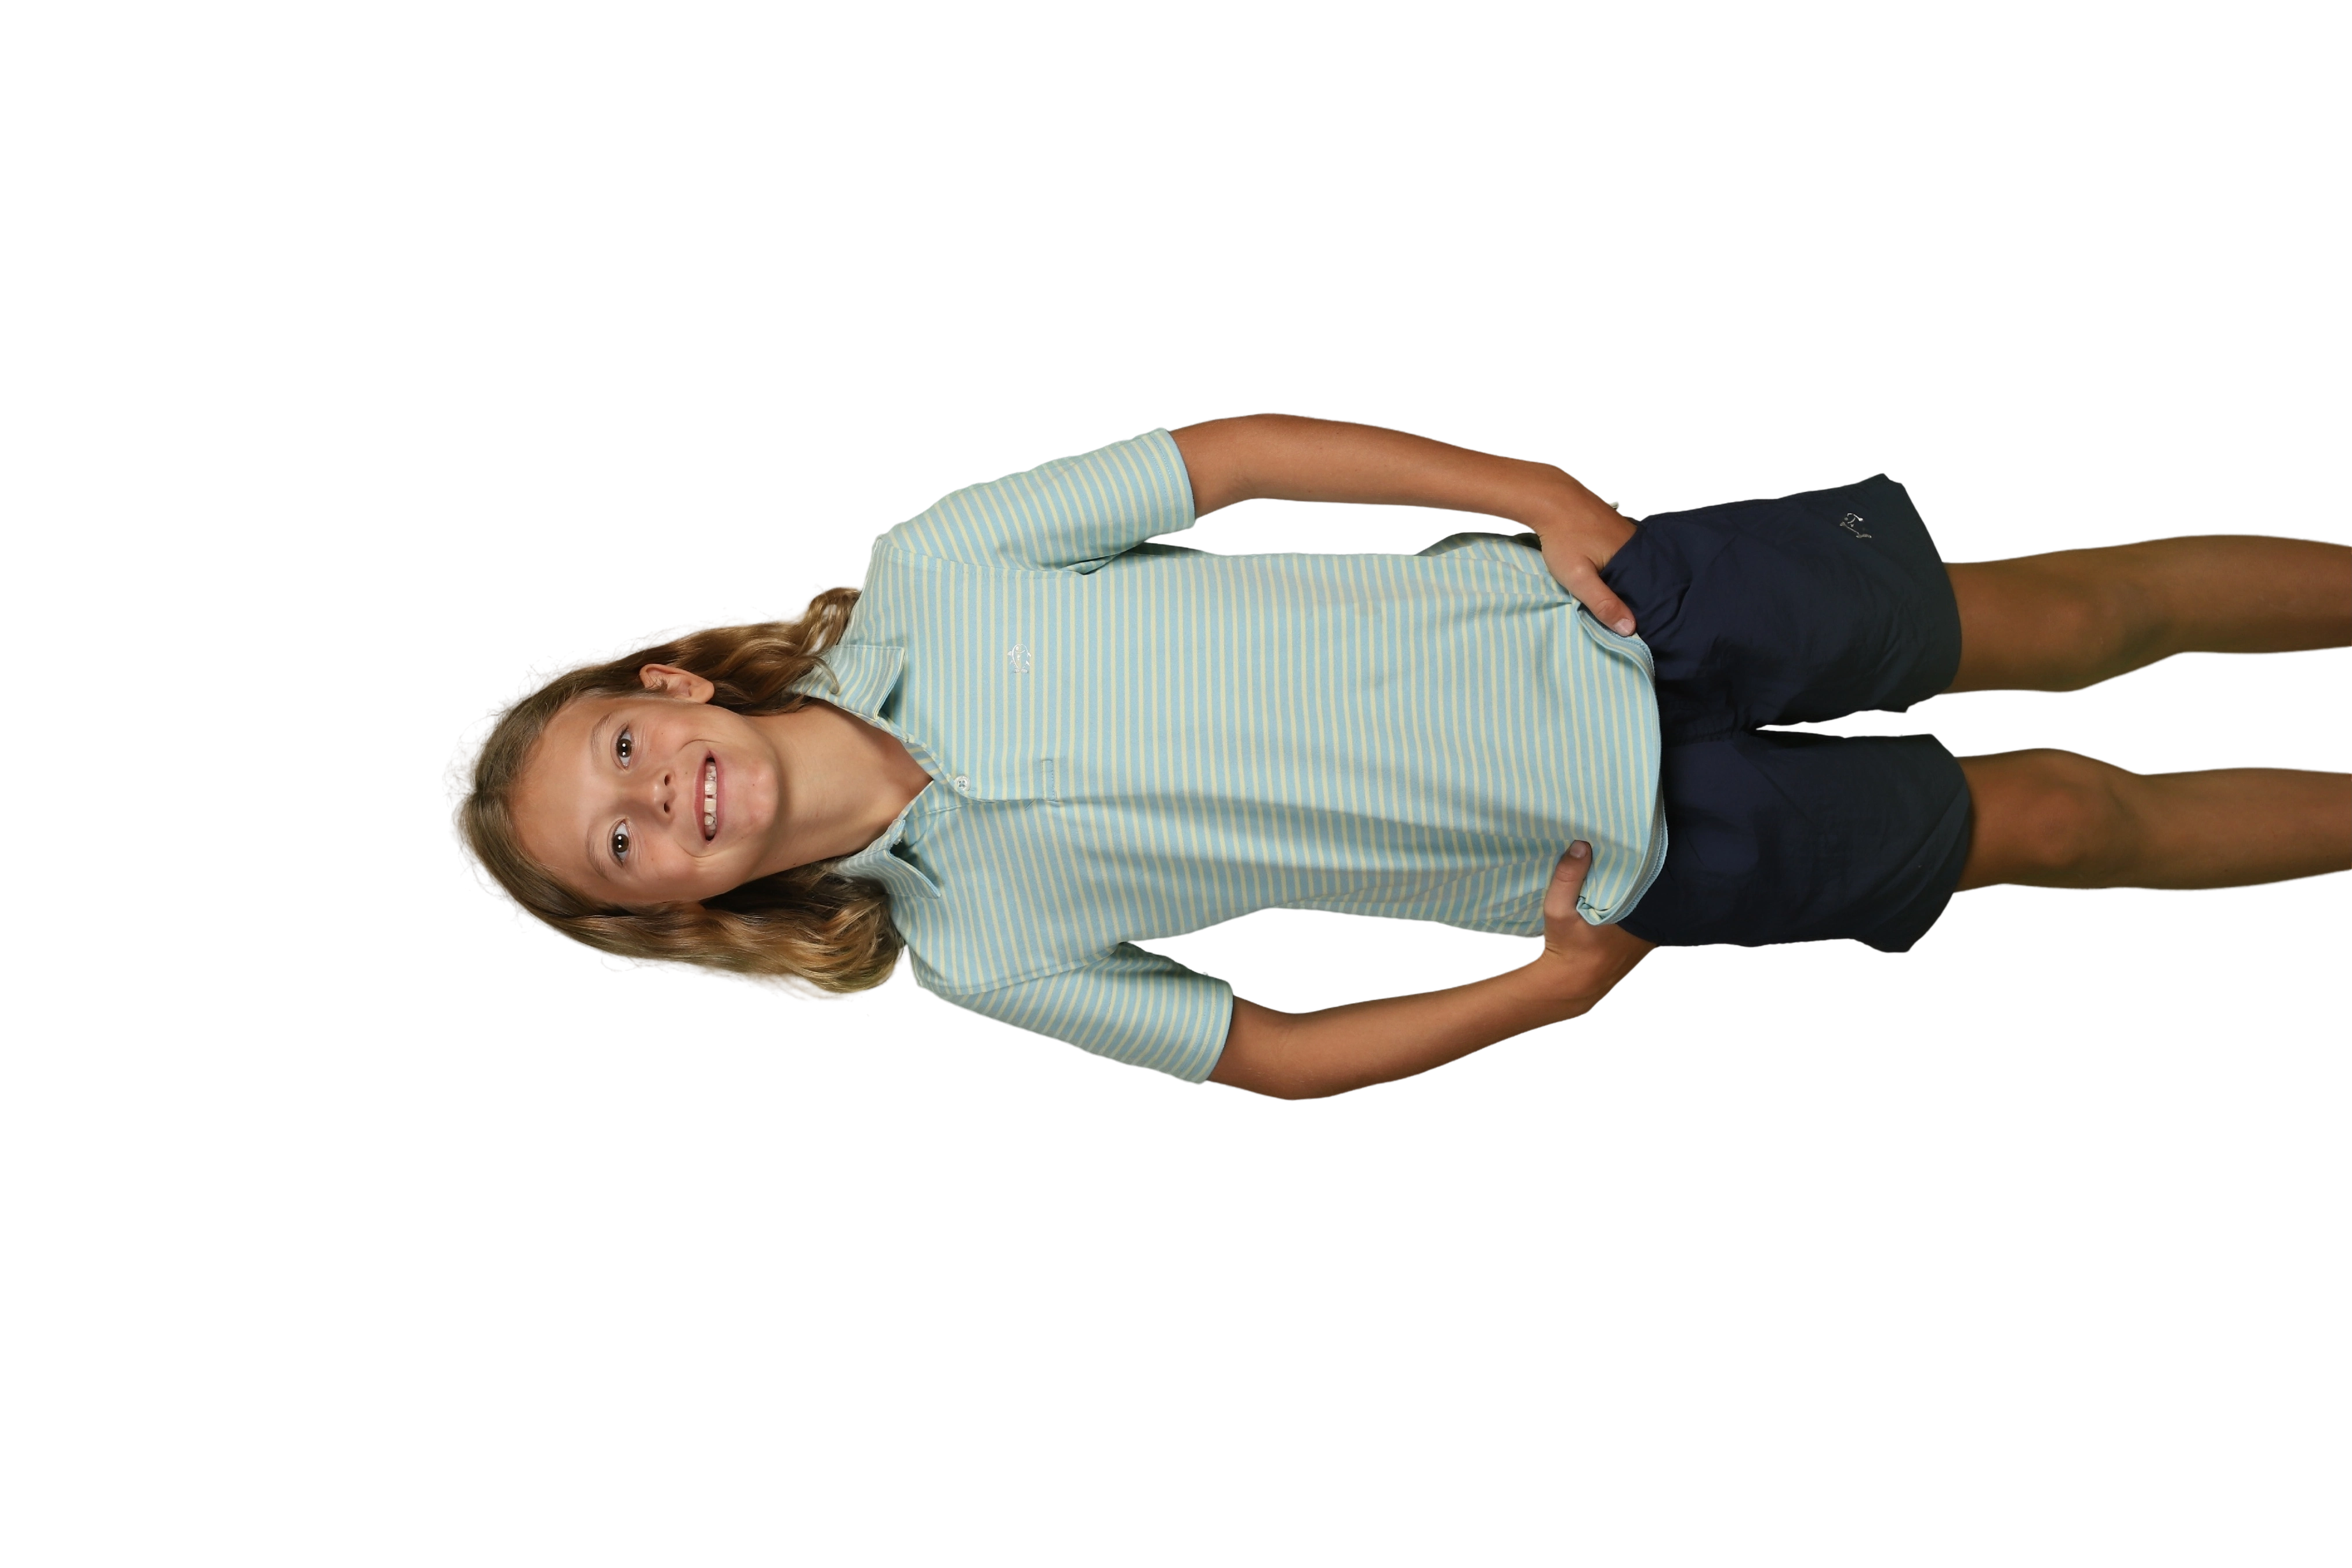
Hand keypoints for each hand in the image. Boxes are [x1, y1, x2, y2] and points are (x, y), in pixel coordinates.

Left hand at [1527, 476, 1640, 636]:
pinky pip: (1626, 558)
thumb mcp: (1579, 577)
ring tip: (1617, 602)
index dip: (1643, 613)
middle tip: (1623, 619)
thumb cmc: (1563, 537)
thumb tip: (1630, 629)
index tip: (1637, 630)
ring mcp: (1629, 536)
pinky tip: (1610, 578)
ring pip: (1634, 569)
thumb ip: (1603, 603)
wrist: (1551, 498)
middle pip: (1644, 582)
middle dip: (1636, 600)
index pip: (1650, 595)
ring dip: (1627, 585)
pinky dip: (1621, 570)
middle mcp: (1638, 547)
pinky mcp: (1617, 531)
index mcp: (1636, 560)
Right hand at [1532, 842, 1659, 1020]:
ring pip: (1650, 902)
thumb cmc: (1565, 947)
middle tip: (1626, 850)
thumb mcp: (1557, 911)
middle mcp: (1647, 924)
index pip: (1645, 878)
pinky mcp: (1645, 943)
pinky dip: (1639, 905)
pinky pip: (1648, 916)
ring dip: (1640, 888)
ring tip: (1627, 867)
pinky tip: (1625, 896)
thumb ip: (1567, 878)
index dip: (1638, 859)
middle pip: (1649, 889)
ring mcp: (1649, 935)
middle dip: (1639, 871)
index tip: (1628, 842)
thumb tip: (1581, 845)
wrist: (1572, 984)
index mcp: (1632, 914)